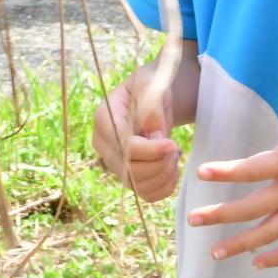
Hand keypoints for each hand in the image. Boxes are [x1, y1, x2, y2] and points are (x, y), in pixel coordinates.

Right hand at [89, 47, 195, 202]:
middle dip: (159, 164)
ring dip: (163, 175)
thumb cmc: (153, 85)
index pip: (124, 147)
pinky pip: (145, 194)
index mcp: (104, 117)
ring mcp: (113, 162)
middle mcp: (103, 143)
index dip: (150, 151)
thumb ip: (152, 105)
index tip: (172, 144)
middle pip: (129, 170)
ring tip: (174, 155)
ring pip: (138, 186)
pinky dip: (164, 188)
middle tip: (175, 148)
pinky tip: (173, 170)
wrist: (155, 96)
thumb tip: (154, 134)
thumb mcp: (153, 83)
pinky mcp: (128, 176)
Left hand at [184, 84, 277, 268]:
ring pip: (269, 232)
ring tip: (213, 253)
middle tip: (192, 220)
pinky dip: (277, 257)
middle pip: (253, 206)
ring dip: (240, 243)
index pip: (254, 168)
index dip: (227, 171)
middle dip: (221, 214)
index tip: (202, 174)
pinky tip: (257, 264)